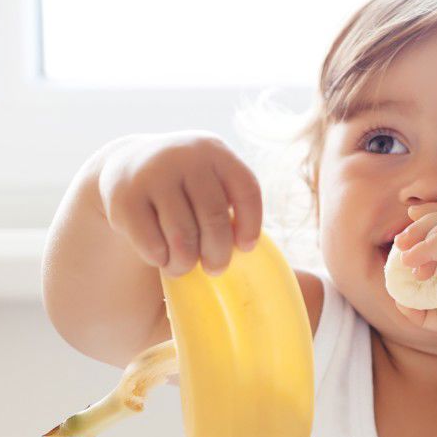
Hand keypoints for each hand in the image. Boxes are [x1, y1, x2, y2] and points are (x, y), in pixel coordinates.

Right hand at [97, 132, 263, 276]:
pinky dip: (160, 259)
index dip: (251, 224)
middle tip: (216, 268)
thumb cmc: (186, 189)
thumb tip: (312, 284)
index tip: (245, 248)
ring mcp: (152, 174)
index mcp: (216, 152)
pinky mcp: (124, 197)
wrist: (126, 165)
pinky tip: (161, 258)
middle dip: (218, 254)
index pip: (246, 189)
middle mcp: (185, 156)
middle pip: (215, 217)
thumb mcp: (212, 183)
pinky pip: (151, 243)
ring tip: (185, 267)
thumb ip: (242, 212)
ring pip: (182, 235)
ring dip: (186, 262)